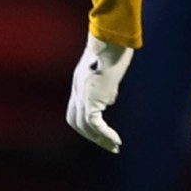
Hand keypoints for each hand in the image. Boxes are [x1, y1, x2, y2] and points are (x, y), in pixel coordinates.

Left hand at [65, 34, 134, 152]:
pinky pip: (95, 123)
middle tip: (109, 146)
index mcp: (79, 84)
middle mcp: (78, 90)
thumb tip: (109, 99)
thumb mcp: (107, 71)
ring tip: (114, 147)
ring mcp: (82, 94)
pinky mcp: (91, 98)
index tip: (100, 133)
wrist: (110, 43)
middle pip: (75, 121)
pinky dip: (105, 134)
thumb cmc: (113, 50)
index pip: (74, 111)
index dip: (84, 124)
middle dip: (91, 136)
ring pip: (84, 126)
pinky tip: (116, 140)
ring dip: (99, 139)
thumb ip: (105, 86)